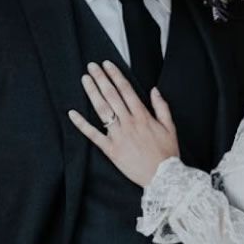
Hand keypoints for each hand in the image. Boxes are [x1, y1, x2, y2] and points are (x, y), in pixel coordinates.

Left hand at [66, 61, 179, 187]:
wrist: (164, 178)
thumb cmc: (167, 154)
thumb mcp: (171, 128)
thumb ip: (162, 107)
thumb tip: (154, 90)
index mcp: (143, 116)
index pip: (126, 90)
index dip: (116, 76)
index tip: (107, 65)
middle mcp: (129, 123)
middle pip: (112, 96)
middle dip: (101, 79)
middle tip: (91, 66)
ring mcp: (118, 136)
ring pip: (102, 110)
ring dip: (92, 93)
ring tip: (85, 80)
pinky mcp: (111, 150)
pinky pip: (94, 135)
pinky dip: (82, 124)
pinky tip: (72, 113)